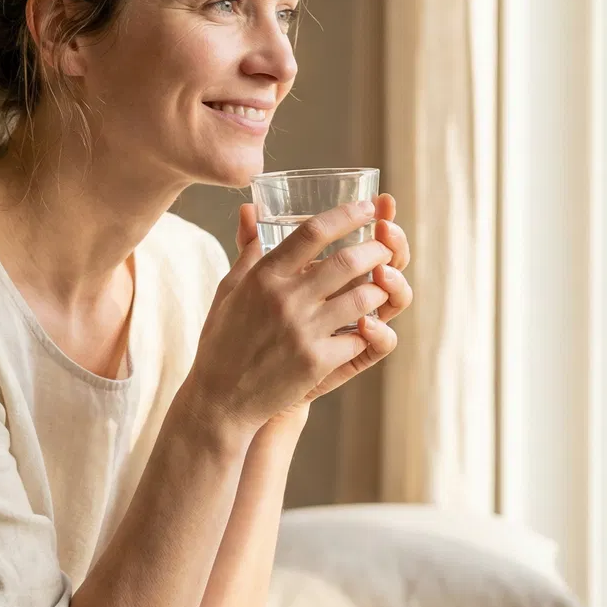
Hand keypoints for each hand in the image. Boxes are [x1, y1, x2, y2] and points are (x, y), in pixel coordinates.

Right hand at [235, 193, 408, 404]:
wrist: (221, 400)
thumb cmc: (223, 342)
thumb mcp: (229, 290)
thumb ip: (248, 250)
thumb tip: (250, 209)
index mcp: (263, 277)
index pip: (312, 232)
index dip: (347, 214)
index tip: (370, 206)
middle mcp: (285, 299)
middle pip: (347, 261)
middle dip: (376, 250)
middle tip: (386, 247)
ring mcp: (303, 331)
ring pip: (363, 297)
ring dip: (380, 288)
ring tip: (383, 283)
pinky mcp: (317, 362)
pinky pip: (360, 337)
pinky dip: (369, 329)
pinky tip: (369, 325)